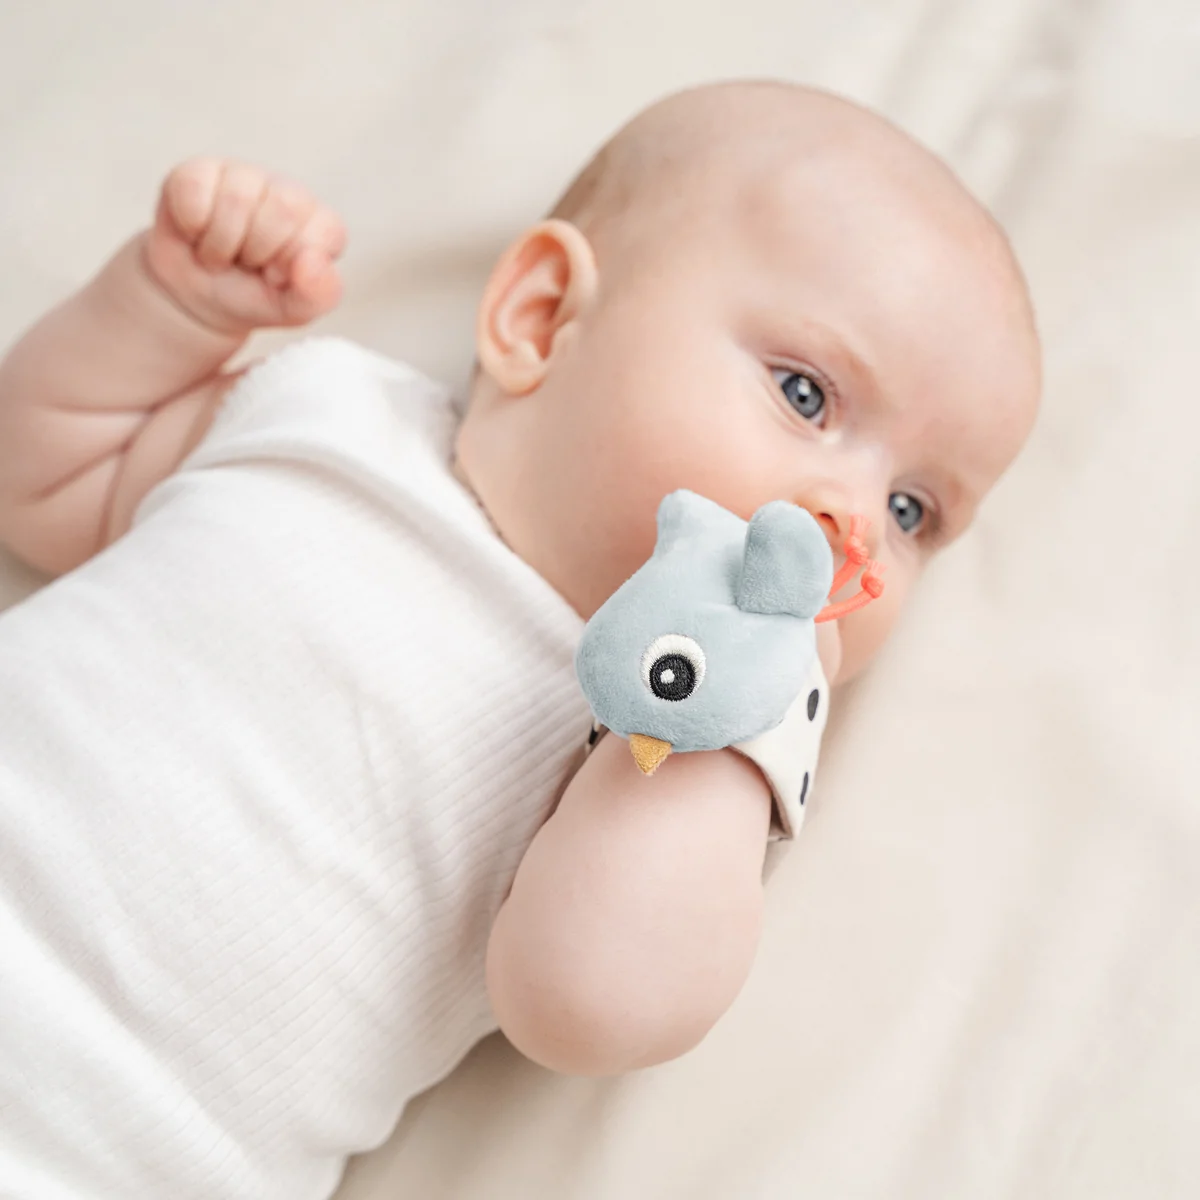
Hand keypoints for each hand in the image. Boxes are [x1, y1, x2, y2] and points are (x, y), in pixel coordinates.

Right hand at [143, 158, 345, 336]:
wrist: (194, 299)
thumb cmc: (251, 297)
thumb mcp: (291, 310)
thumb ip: (319, 294)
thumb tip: (313, 259)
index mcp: (321, 225)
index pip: (323, 232)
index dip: (291, 263)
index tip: (273, 277)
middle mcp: (288, 193)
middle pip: (284, 209)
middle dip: (256, 252)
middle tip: (244, 264)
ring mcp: (245, 176)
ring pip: (237, 199)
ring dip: (220, 245)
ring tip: (218, 255)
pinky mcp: (200, 171)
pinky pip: (195, 190)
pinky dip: (191, 226)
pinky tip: (195, 234)